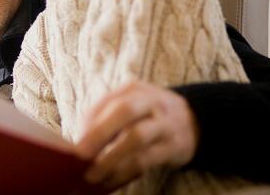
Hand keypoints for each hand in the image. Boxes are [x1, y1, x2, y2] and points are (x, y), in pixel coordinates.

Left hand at [74, 81, 198, 189]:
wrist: (196, 121)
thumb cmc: (147, 115)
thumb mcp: (131, 106)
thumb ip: (105, 117)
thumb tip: (79, 141)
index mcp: (134, 89)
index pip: (108, 103)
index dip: (89, 123)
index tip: (73, 144)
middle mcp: (152, 101)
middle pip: (124, 112)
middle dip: (99, 134)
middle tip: (80, 156)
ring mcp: (165, 123)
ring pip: (137, 138)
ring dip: (112, 158)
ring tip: (93, 175)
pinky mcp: (175, 146)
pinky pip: (148, 159)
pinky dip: (127, 171)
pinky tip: (112, 180)